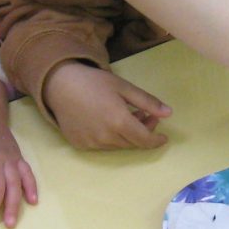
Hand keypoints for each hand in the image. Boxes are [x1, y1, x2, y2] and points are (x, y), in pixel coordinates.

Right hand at [43, 63, 173, 149]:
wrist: (59, 85)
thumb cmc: (94, 82)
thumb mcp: (124, 87)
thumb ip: (147, 102)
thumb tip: (169, 114)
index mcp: (119, 121)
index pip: (145, 140)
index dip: (156, 140)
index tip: (163, 137)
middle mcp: (106, 137)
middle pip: (132, 143)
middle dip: (143, 132)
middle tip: (145, 116)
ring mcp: (91, 143)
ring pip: (118, 146)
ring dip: (127, 135)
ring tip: (126, 117)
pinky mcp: (80, 145)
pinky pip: (102, 146)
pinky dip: (110, 138)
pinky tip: (107, 122)